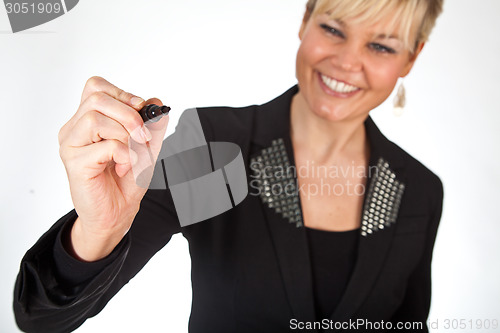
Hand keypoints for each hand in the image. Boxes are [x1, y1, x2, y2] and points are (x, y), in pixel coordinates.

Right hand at [58, 76, 168, 260]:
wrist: (117, 213)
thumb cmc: (126, 180)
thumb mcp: (146, 148)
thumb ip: (152, 125)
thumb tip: (157, 102)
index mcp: (87, 120)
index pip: (96, 87)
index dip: (123, 94)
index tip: (142, 110)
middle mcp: (74, 129)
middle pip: (96, 98)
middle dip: (129, 114)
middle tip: (143, 137)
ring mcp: (71, 145)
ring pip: (95, 118)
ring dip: (125, 136)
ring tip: (131, 156)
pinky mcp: (74, 163)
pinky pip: (104, 146)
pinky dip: (124, 154)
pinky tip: (124, 167)